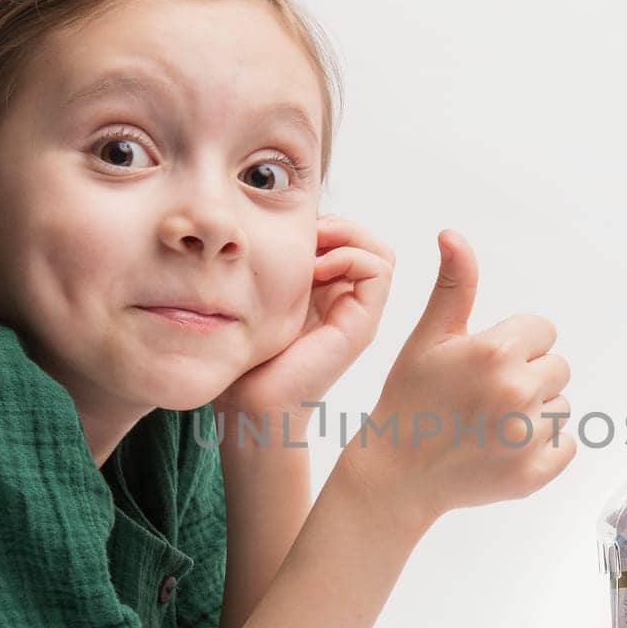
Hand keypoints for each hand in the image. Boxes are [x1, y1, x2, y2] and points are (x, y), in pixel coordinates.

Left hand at [216, 214, 394, 424]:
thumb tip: (285, 224)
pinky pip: (379, 269)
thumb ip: (277, 264)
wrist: (250, 403)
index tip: (292, 233)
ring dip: (347, 237)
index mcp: (326, 294)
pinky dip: (351, 256)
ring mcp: (358, 315)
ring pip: (379, 251)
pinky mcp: (362, 326)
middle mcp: (347, 303)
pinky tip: (317, 270)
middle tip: (306, 235)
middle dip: (338, 225)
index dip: (326, 224)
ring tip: (313, 251)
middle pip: (366, 241)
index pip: (347, 239)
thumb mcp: (261, 294)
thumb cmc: (247, 354)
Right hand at [341, 228, 574, 527]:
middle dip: (528, 376)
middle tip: (485, 395)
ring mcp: (528, 437)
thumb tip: (453, 234)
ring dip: (535, 413)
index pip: (543, 331)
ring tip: (491, 424)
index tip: (484, 363)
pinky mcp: (535, 474)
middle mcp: (517, 392)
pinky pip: (566, 446)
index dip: (515, 344)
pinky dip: (542, 449)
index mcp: (495, 352)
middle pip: (557, 368)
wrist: (396, 475)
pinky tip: (504, 448)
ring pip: (561, 407)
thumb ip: (454, 285)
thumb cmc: (410, 400)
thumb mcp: (428, 338)